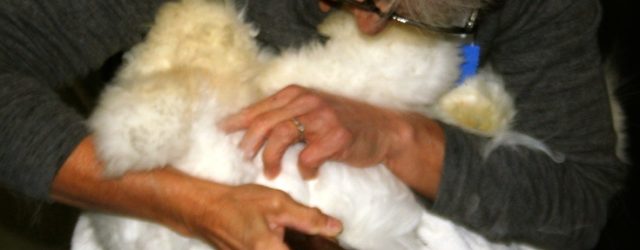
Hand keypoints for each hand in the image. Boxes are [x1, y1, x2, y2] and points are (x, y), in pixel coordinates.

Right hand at [51, 136, 341, 249]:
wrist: (202, 209)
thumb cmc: (236, 203)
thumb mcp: (276, 203)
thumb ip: (308, 218)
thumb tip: (336, 228)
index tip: (336, 247)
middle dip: (313, 247)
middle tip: (325, 237)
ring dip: (298, 245)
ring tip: (314, 237)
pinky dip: (286, 246)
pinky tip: (292, 237)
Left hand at [221, 85, 398, 177]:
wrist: (383, 130)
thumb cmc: (343, 122)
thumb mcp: (312, 110)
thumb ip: (286, 114)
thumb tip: (250, 127)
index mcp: (298, 93)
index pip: (260, 107)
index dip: (238, 120)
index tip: (222, 131)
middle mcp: (308, 101)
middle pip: (266, 122)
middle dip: (249, 142)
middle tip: (243, 157)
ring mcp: (323, 118)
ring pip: (282, 136)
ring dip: (271, 158)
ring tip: (270, 172)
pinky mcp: (337, 137)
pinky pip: (309, 157)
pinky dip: (305, 169)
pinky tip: (309, 173)